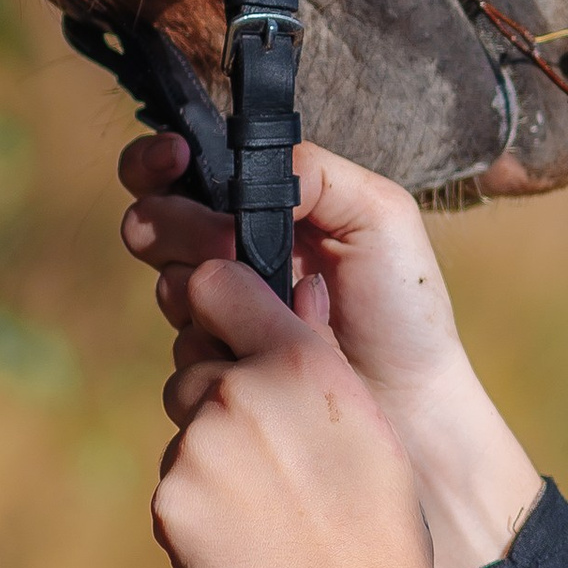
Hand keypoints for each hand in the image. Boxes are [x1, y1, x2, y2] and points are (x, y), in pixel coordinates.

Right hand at [119, 132, 541, 567]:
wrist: (413, 409)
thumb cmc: (405, 311)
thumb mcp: (379, 217)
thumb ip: (315, 172)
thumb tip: (246, 166)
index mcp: (263, 212)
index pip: (181, 171)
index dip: (160, 161)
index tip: (177, 158)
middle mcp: (231, 262)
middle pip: (153, 224)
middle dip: (182, 226)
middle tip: (229, 244)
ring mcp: (219, 322)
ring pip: (169, 291)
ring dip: (209, 293)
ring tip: (280, 306)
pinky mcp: (216, 379)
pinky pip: (183, 359)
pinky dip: (223, 351)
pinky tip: (271, 356)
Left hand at [150, 259, 482, 567]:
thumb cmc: (379, 522)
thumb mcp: (366, 421)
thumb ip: (320, 347)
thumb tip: (303, 287)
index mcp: (294, 360)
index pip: (216, 285)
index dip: (220, 304)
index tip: (231, 329)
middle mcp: (237, 392)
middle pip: (194, 371)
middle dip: (221, 402)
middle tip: (275, 459)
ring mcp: (196, 449)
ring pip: (187, 436)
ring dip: (214, 461)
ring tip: (271, 510)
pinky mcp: (170, 504)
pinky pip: (176, 489)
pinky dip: (202, 510)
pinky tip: (248, 539)